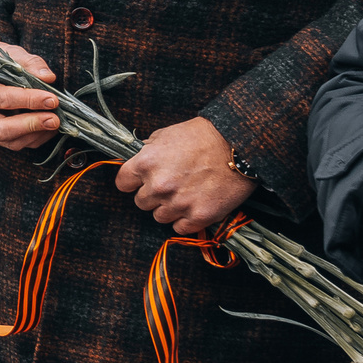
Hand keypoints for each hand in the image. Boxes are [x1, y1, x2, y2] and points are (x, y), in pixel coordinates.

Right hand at [0, 44, 59, 150]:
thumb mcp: (7, 54)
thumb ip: (27, 63)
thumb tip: (47, 77)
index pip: (0, 98)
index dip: (28, 100)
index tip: (51, 99)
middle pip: (0, 128)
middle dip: (31, 125)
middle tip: (54, 119)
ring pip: (9, 140)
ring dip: (36, 133)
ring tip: (55, 122)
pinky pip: (15, 144)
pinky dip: (36, 138)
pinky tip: (48, 127)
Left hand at [114, 117, 254, 235]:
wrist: (239, 145)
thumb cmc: (203, 136)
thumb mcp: (167, 134)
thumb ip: (148, 151)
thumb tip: (138, 160)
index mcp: (146, 164)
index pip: (123, 183)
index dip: (132, 182)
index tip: (140, 181)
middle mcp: (159, 186)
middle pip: (141, 202)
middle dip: (152, 195)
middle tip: (171, 184)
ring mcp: (178, 203)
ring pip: (159, 217)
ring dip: (169, 208)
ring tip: (186, 192)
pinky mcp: (198, 216)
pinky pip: (179, 228)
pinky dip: (185, 219)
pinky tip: (194, 205)